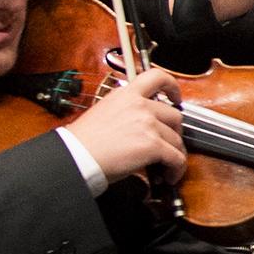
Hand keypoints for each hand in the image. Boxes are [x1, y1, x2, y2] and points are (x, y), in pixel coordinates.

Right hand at [62, 65, 185, 183]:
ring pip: (177, 139)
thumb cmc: (82, 141)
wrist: (76, 156)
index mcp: (125, 95)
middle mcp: (139, 106)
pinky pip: (176, 158)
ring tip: (166, 165)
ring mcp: (148, 124)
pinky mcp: (153, 145)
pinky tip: (168, 176)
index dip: (172, 86)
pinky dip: (176, 169)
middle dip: (174, 131)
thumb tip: (138, 126)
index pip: (156, 77)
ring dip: (174, 153)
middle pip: (174, 115)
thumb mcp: (102, 113)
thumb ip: (124, 112)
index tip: (174, 97)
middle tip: (168, 142)